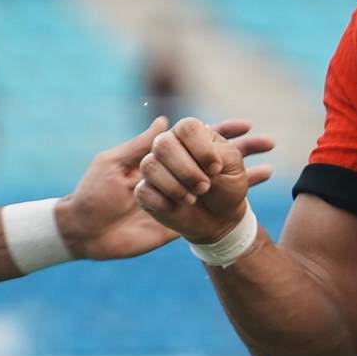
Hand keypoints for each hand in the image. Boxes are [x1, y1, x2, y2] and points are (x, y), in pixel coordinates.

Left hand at [64, 120, 271, 259]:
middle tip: (269, 143)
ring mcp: (181, 197)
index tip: (246, 124)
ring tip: (270, 168)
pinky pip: (210, 211)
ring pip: (220, 182)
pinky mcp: (180, 220)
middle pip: (216, 157)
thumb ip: (140, 145)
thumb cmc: (94, 194)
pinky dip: (233, 203)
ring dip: (245, 174)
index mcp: (160, 158)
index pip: (196, 139)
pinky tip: (253, 198)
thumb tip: (165, 122)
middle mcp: (175, 174)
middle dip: (243, 149)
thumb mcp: (113, 164)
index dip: (221, 130)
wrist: (86, 233)